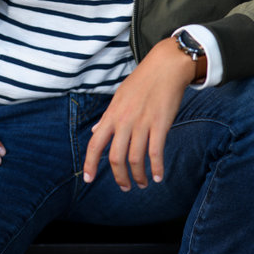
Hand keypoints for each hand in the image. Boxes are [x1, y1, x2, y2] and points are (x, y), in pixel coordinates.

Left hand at [83, 38, 196, 189]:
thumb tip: (94, 132)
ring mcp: (142, 123)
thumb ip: (107, 118)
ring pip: (135, 158)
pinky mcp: (160, 124)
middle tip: (125, 187)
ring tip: (143, 183)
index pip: (95, 143)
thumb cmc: (142, 81)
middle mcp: (124, 120)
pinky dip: (157, 168)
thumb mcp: (119, 97)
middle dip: (119, 177)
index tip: (88, 179)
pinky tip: (158, 176)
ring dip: (139, 176)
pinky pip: (156, 152)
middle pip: (115, 157)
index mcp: (112, 114)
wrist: (165, 66)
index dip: (90, 163)